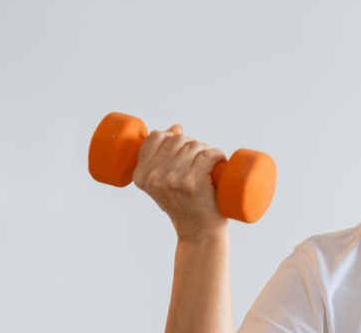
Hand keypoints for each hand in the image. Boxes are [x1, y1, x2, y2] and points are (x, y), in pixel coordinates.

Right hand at [132, 124, 228, 239]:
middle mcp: (154, 176)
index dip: (173, 137)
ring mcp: (173, 179)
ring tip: (209, 166)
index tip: (183, 150)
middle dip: (193, 145)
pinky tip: (219, 162)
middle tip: (201, 162)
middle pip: (179, 140)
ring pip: (195, 146)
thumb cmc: (183, 204)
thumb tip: (176, 127)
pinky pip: (208, 155)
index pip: (156, 137)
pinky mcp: (193, 182)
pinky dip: (217, 155)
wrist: (198, 231)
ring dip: (206, 151)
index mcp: (141, 175)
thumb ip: (162, 156)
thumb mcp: (162, 182)